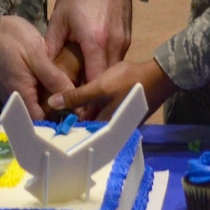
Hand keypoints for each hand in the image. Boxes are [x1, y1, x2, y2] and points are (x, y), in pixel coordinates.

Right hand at [0, 15, 74, 120]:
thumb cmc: (9, 38)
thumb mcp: (35, 54)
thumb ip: (53, 77)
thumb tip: (73, 96)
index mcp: (21, 95)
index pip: (42, 121)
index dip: (60, 118)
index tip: (78, 111)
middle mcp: (15, 100)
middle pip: (39, 114)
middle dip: (58, 109)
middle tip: (78, 99)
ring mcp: (12, 93)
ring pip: (35, 104)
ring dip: (50, 99)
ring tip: (69, 90)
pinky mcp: (12, 85)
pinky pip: (29, 94)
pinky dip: (42, 91)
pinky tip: (54, 81)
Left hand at [43, 0, 132, 112]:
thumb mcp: (59, 20)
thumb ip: (51, 46)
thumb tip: (42, 69)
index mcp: (95, 42)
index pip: (92, 80)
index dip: (85, 99)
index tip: (76, 113)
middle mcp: (113, 45)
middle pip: (107, 81)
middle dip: (96, 97)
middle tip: (82, 113)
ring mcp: (124, 41)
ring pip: (114, 72)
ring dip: (104, 85)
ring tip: (90, 100)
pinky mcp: (128, 37)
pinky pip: (118, 60)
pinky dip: (109, 70)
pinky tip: (98, 76)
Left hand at [48, 57, 176, 120]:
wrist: (159, 76)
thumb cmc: (129, 82)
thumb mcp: (100, 87)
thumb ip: (77, 96)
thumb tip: (52, 103)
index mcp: (106, 128)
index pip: (80, 132)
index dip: (66, 125)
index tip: (51, 118)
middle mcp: (113, 131)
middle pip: (89, 127)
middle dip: (75, 119)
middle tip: (56, 109)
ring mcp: (121, 123)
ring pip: (97, 120)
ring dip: (86, 114)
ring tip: (69, 104)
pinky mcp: (125, 115)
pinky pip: (106, 114)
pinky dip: (97, 109)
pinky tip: (89, 100)